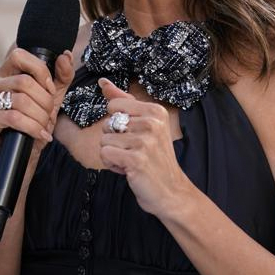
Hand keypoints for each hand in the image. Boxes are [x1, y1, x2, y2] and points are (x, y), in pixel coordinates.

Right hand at [0, 48, 74, 160]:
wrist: (21, 159)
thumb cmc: (33, 127)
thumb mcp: (52, 99)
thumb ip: (61, 77)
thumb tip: (65, 55)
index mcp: (3, 75)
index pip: (19, 55)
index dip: (40, 71)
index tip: (50, 90)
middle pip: (24, 82)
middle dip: (45, 101)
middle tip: (48, 116)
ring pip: (21, 100)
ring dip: (40, 117)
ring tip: (43, 127)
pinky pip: (13, 117)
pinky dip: (32, 127)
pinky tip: (39, 135)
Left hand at [98, 78, 192, 217]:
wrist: (171, 191)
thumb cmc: (155, 158)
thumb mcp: (145, 125)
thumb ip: (123, 102)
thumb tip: (103, 83)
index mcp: (155, 111)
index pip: (114, 105)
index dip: (117, 124)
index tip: (133, 135)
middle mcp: (151, 123)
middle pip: (108, 124)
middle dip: (115, 141)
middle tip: (134, 151)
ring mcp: (144, 141)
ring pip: (104, 141)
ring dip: (113, 155)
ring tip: (131, 161)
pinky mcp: (136, 159)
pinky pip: (105, 154)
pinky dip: (112, 164)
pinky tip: (127, 169)